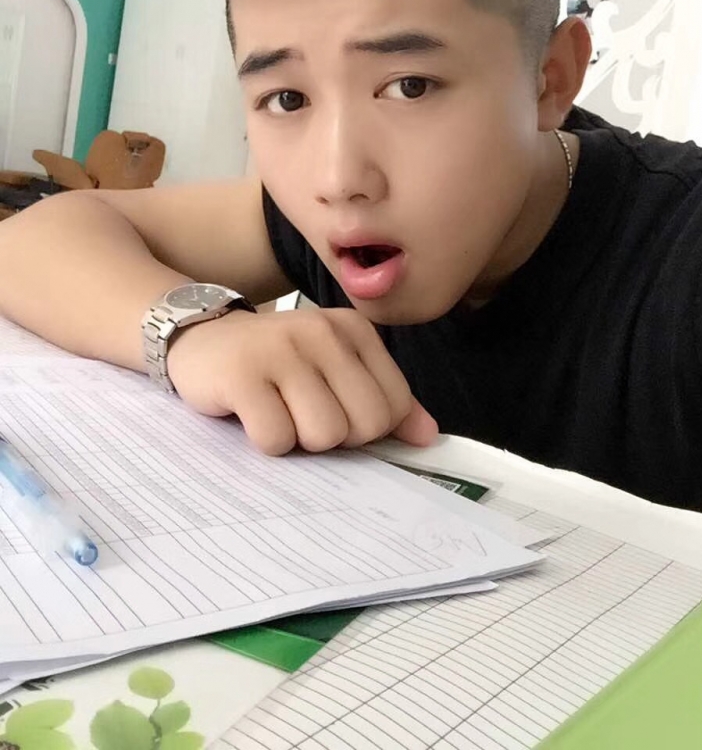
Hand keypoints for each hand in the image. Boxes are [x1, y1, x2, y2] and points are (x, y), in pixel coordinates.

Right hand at [167, 308, 437, 454]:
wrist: (203, 337)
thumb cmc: (277, 363)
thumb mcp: (334, 368)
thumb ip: (384, 399)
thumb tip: (428, 437)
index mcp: (354, 330)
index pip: (393, 405)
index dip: (367, 428)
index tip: (336, 411)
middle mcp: (322, 333)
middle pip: (364, 424)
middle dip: (336, 438)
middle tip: (304, 416)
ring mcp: (281, 350)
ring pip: (323, 435)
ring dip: (299, 440)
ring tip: (278, 412)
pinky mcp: (242, 375)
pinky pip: (276, 439)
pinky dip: (266, 441)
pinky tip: (252, 414)